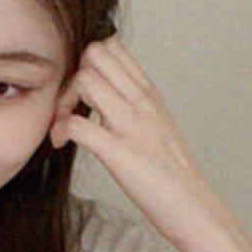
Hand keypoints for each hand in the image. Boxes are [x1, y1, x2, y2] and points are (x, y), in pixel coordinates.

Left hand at [49, 34, 227, 246]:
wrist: (191, 205)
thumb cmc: (171, 174)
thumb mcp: (157, 125)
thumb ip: (134, 105)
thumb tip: (111, 96)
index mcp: (148, 93)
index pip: (114, 46)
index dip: (87, 62)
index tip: (81, 91)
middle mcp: (141, 101)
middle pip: (95, 53)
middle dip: (72, 74)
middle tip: (69, 106)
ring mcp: (131, 125)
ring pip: (85, 79)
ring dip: (63, 100)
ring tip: (63, 124)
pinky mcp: (118, 152)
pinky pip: (78, 124)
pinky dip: (61, 129)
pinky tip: (62, 142)